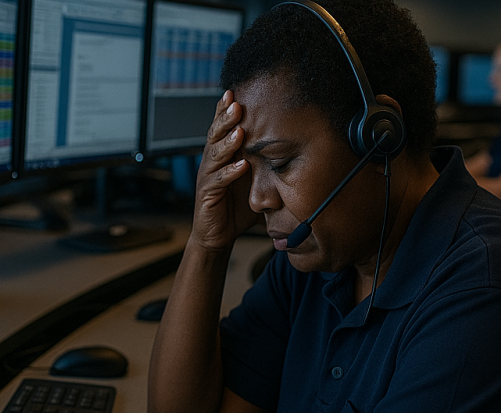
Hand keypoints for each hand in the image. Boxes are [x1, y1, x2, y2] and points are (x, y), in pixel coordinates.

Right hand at [191, 91, 259, 249]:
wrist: (217, 233)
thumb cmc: (236, 203)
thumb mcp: (254, 177)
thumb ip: (265, 160)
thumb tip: (293, 145)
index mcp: (222, 153)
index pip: (222, 127)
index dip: (226, 110)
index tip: (235, 92)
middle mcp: (212, 161)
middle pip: (216, 134)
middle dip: (226, 119)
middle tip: (236, 104)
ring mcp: (208, 176)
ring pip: (215, 154)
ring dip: (228, 142)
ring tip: (239, 131)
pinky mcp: (207, 194)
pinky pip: (218, 181)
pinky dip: (229, 173)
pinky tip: (240, 165)